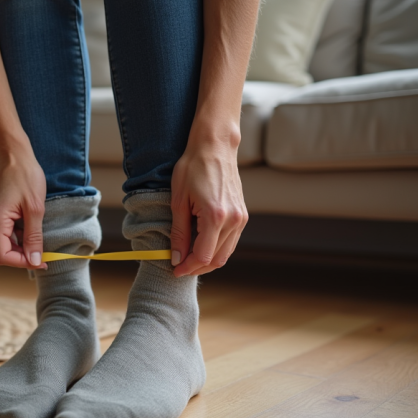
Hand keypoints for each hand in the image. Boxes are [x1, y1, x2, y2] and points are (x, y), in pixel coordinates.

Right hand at [0, 148, 47, 268]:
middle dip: (24, 255)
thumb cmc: (25, 176)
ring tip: (40, 236)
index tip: (41, 261)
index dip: (21, 263)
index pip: (3, 255)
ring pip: (7, 243)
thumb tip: (34, 260)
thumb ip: (34, 237)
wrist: (15, 155)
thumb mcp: (35, 209)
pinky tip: (33, 226)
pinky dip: (21, 235)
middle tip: (45, 254)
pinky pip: (8, 233)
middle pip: (4, 251)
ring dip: (24, 245)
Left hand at [170, 139, 248, 276]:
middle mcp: (233, 220)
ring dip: (207, 261)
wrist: (215, 147)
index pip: (202, 256)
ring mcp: (241, 218)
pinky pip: (231, 241)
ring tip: (187, 258)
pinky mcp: (243, 215)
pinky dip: (216, 249)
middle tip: (179, 267)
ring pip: (225, 253)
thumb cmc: (192, 168)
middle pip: (216, 259)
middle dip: (196, 268)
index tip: (174, 270)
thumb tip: (176, 257)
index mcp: (216, 217)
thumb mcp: (178, 201)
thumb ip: (178, 233)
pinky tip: (200, 246)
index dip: (187, 267)